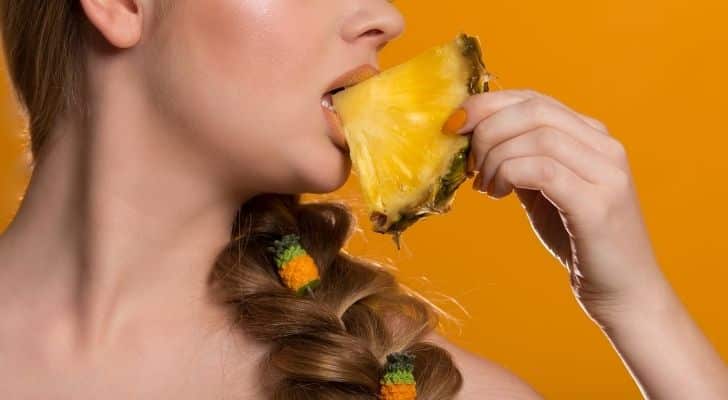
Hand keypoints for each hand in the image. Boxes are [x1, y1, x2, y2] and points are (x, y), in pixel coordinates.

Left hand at [442, 89, 664, 324]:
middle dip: (486, 129)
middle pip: (533, 110)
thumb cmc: (578, 240)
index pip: (534, 99)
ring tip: (485, 186)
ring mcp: (606, 173)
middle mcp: (605, 146)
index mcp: (592, 136)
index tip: (455, 125)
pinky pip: (542, 170)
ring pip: (536, 137)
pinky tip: (498, 194)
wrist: (624, 291)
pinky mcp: (597, 204)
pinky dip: (509, 175)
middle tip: (469, 164)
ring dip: (495, 158)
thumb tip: (474, 139)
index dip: (488, 105)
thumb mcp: (544, 191)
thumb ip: (520, 160)